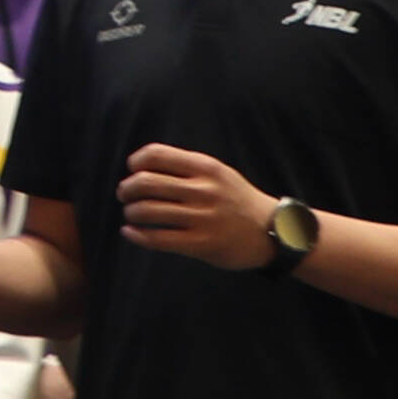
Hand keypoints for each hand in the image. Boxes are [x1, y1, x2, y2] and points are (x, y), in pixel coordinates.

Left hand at [116, 140, 282, 268]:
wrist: (273, 231)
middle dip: (127, 188)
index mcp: (205, 167)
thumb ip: (187, 169)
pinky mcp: (200, 243)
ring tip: (131, 214)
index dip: (136, 162)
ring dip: (131, 212)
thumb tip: (144, 168)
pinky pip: (157, 238)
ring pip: (147, 211)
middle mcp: (202, 190)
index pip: (156, 155)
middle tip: (124, 195)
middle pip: (145, 182)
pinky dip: (136, 235)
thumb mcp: (219, 173)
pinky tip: (130, 233)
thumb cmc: (238, 200)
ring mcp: (201, 218)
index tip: (132, 171)